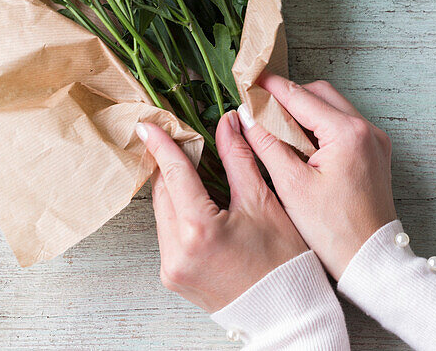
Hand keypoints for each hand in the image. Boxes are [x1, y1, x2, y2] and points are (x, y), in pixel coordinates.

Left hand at [137, 110, 307, 312]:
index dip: (162, 144)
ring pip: (162, 212)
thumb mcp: (262, 202)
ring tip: (193, 171)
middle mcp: (176, 252)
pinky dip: (177, 214)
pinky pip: (167, 234)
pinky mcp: (172, 277)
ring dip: (173, 189)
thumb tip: (227, 122)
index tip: (149, 124)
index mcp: (199, 230)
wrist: (286, 312)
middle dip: (170, 164)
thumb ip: (238, 158)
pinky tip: (196, 204)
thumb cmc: (283, 261)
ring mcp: (171, 268)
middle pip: (163, 192)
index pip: (173, 174)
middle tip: (180, 140)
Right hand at [240, 73, 396, 277]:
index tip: (248, 82)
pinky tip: (299, 143)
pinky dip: (320, 127)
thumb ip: (266, 144)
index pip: (301, 96)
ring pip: (333, 108)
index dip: (271, 89)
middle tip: (259, 106)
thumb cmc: (333, 230)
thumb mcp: (291, 185)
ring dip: (305, 111)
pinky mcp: (374, 154)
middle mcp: (367, 130)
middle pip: (320, 94)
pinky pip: (344, 126)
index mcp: (348, 134)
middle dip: (289, 96)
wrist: (371, 261)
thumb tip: (246, 117)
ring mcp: (375, 141)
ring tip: (275, 126)